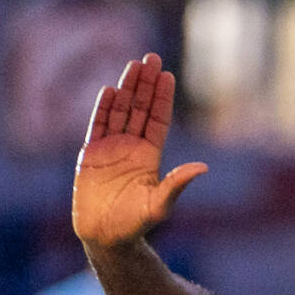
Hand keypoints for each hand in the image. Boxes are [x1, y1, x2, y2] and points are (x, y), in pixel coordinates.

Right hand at [73, 54, 209, 251]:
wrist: (106, 238)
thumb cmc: (135, 225)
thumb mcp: (159, 205)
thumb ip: (177, 184)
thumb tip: (203, 168)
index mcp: (150, 156)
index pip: (157, 120)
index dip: (162, 98)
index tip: (168, 75)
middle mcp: (132, 147)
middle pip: (139, 108)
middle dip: (145, 83)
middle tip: (152, 57)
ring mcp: (111, 149)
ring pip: (120, 111)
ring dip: (126, 88)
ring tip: (134, 64)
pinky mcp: (91, 155)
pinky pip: (97, 126)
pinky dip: (103, 109)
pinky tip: (109, 90)